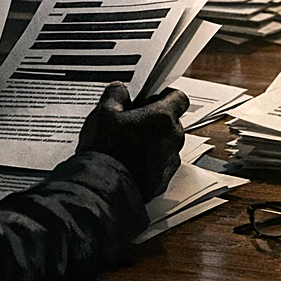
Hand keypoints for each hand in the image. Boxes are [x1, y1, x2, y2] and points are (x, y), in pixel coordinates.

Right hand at [77, 82, 189, 198]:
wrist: (102, 189)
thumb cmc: (105, 151)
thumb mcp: (103, 114)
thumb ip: (115, 95)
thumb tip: (119, 90)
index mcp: (162, 118)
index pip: (179, 98)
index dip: (164, 96)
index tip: (150, 98)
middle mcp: (172, 139)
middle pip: (171, 122)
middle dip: (154, 120)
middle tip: (131, 122)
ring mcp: (169, 162)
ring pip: (166, 144)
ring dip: (152, 142)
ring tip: (127, 145)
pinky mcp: (163, 180)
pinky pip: (160, 165)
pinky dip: (149, 162)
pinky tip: (129, 163)